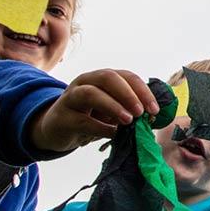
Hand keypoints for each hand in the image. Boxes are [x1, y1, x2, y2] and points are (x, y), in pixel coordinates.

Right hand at [29, 70, 158, 152]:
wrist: (55, 130)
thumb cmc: (88, 117)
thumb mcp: (109, 111)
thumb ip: (127, 110)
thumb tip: (152, 117)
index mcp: (101, 78)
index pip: (126, 76)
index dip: (142, 91)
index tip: (154, 109)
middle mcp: (85, 82)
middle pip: (107, 78)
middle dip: (128, 94)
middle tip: (140, 112)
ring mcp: (70, 98)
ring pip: (90, 93)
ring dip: (113, 106)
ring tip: (128, 120)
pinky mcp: (61, 117)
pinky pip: (82, 120)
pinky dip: (100, 127)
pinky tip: (113, 134)